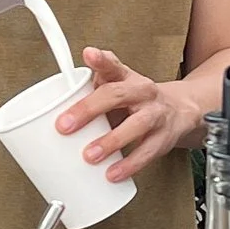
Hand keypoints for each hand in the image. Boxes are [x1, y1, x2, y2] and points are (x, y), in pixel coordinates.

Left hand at [59, 46, 197, 184]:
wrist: (178, 111)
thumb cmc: (135, 101)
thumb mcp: (115, 88)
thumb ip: (86, 92)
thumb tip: (51, 104)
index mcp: (126, 77)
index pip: (113, 65)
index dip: (101, 60)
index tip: (89, 55)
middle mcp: (143, 92)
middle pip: (117, 94)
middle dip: (89, 109)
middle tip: (64, 126)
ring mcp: (156, 114)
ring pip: (137, 124)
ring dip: (111, 141)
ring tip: (89, 156)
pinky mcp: (164, 138)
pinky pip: (147, 152)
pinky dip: (129, 164)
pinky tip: (112, 173)